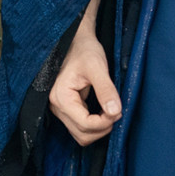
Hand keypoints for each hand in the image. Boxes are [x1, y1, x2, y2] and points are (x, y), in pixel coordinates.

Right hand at [48, 0, 120, 145]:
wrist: (77, 41)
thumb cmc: (85, 50)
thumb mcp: (97, 66)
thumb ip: (106, 89)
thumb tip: (115, 112)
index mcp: (61, 97)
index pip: (85, 125)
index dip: (105, 123)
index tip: (118, 110)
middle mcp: (56, 106)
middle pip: (82, 134)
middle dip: (103, 127)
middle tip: (116, 110)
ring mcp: (59, 109)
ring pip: (81, 134)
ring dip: (99, 128)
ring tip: (110, 110)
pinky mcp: (66, 108)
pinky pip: (80, 126)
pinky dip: (94, 124)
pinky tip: (103, 110)